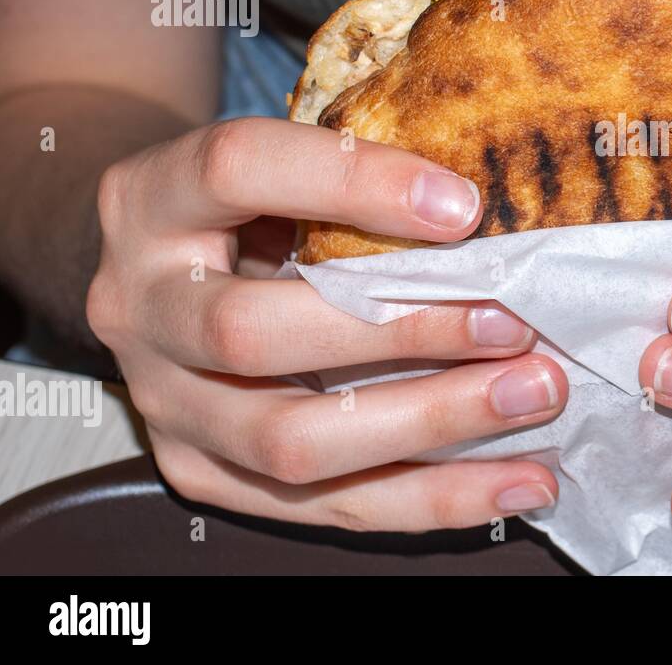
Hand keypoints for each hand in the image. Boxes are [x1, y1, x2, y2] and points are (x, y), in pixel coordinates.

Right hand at [88, 116, 566, 530]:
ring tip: (533, 397)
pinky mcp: (199, 472)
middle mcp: (138, 306)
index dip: (351, 182)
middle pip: (252, 333)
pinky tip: (516, 478)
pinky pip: (323, 507)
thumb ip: (351, 177)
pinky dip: (432, 498)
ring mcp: (162, 402)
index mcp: (154, 199)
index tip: (463, 207)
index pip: (238, 169)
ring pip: (289, 441)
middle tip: (516, 325)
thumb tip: (495, 204)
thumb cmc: (247, 203)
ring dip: (431, 424)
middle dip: (403, 333)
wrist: (162, 269)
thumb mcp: (277, 164)